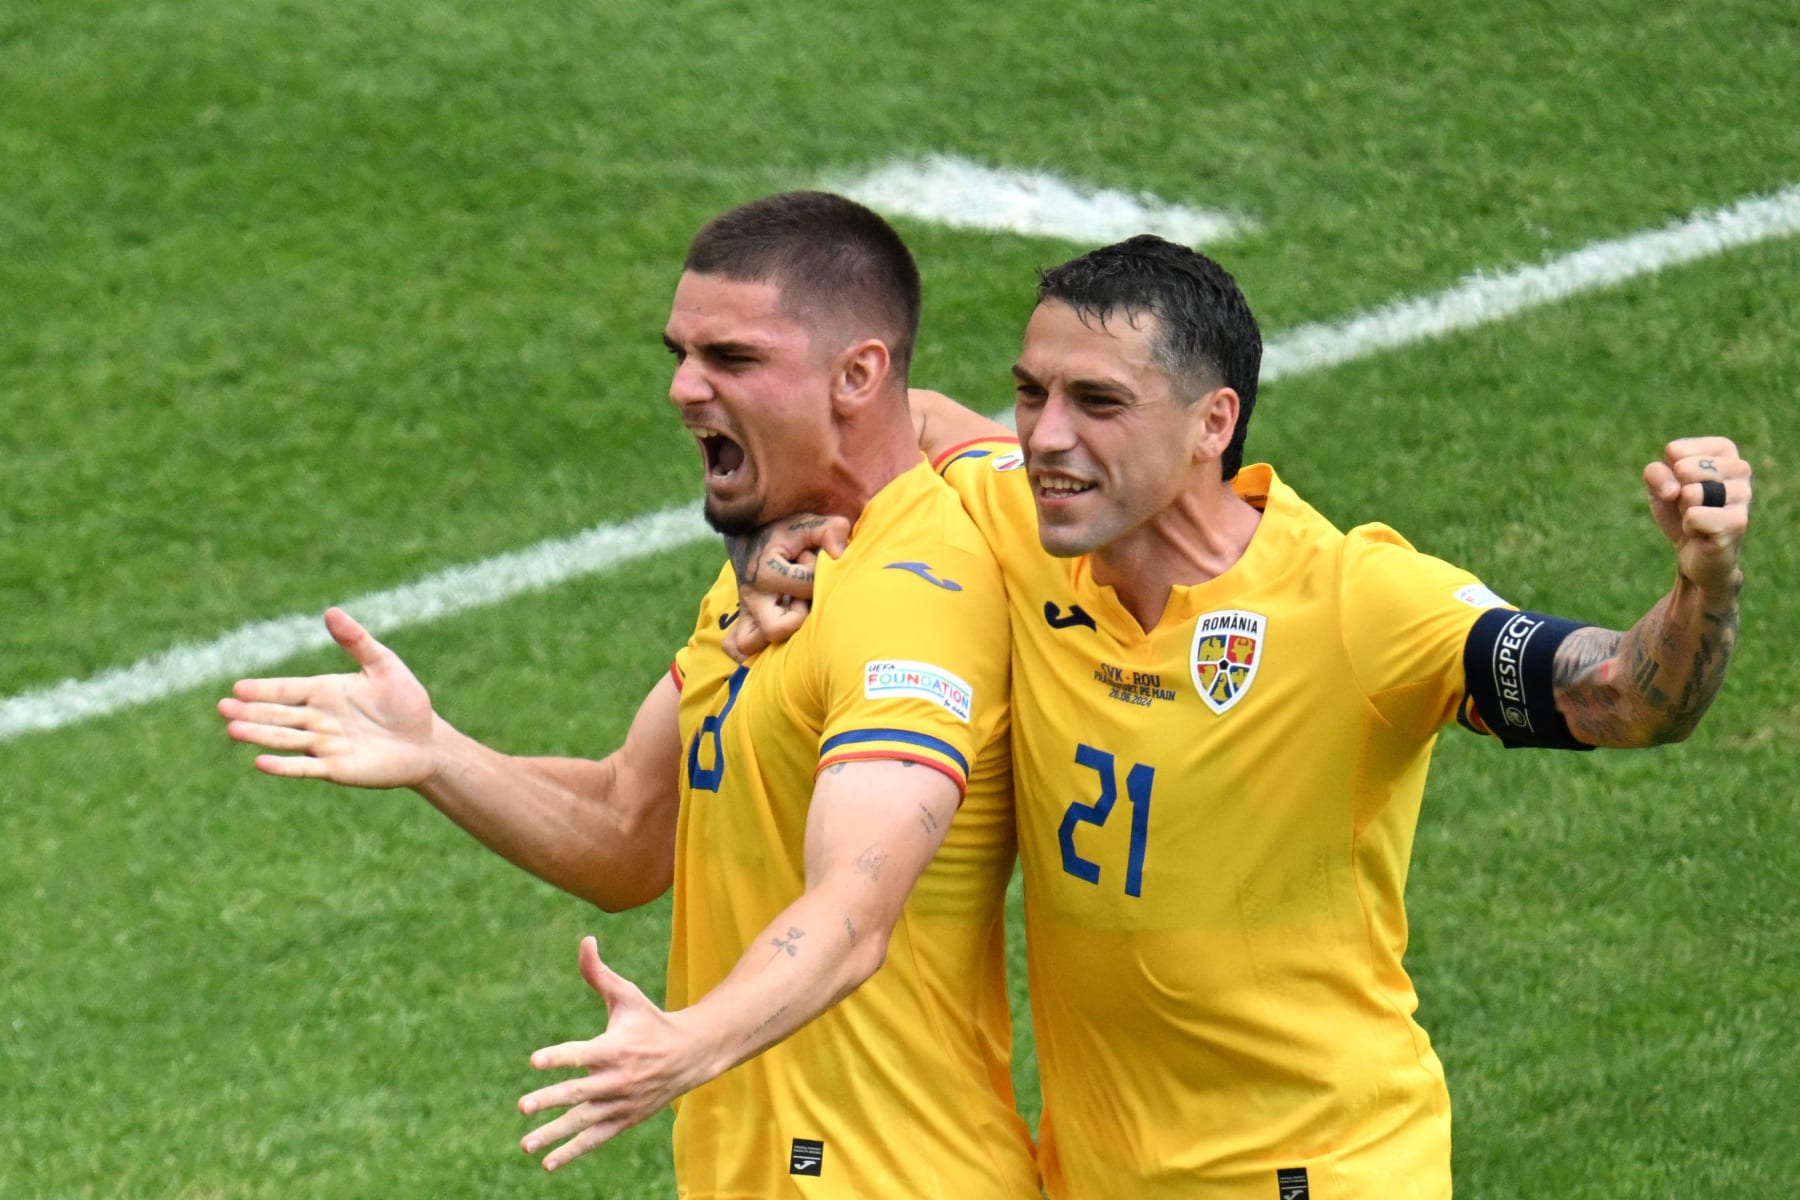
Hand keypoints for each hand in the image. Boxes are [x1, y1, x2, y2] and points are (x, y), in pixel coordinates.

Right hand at [217, 607, 436, 787]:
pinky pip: (305, 767)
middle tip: (222, 708)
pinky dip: (284, 766)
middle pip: (278, 714)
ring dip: (259, 735)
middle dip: (251, 711)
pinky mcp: (335, 769)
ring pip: (285, 739)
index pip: (287, 689)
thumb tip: (331, 612)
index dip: (264, 689)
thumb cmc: (406, 701)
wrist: (426, 741)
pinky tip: (260, 762)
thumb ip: (357, 641)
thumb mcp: (384, 666)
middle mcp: (318, 718)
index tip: (238, 687)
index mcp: (325, 691)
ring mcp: (324, 745)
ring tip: (232, 729)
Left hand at [518, 937, 708, 1170]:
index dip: (558, 1056)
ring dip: (554, 1134)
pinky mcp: (624, 1119)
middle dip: (550, 1099)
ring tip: (525, 1144)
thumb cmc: (651, 1021)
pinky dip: (573, 1151)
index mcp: (614, 1047)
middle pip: (578, 1092)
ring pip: (583, 1122)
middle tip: (522, 1106)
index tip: (534, 1060)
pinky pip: (595, 1138)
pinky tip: (548, 1163)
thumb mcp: (628, 996)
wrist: (691, 1056)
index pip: (582, 1053)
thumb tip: (585, 940)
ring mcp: (620, 1103)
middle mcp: (617, 1078)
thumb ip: (599, 974)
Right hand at [723, 513, 849, 657]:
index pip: (807, 588)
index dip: (822, 575)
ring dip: (775, 638)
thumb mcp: (805, 524)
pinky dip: (753, 650)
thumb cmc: (784, 531)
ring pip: (748, 645)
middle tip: (804, 600)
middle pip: (776, 628)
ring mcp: (744, 611)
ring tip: (791, 617)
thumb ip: (828, 530)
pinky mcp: (742, 620)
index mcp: (766, 572)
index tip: (816, 562)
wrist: (751, 532)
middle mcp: (751, 596)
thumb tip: (840, 552)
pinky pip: (735, 647)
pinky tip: (776, 640)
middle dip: (799, 616)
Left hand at [1643, 438, 1751, 592]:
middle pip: (1683, 469)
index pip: (1675, 450)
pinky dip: (1689, 527)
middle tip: (1690, 506)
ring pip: (1690, 492)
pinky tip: (1703, 533)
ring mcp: (1743, 494)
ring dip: (1684, 510)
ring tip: (1697, 518)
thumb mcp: (1658, 486)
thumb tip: (1675, 491)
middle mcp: (1740, 467)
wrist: (1694, 553)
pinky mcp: (1739, 521)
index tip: (1681, 488)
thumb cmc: (1679, 512)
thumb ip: (1656, 473)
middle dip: (1676, 492)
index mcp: (1723, 450)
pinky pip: (1694, 516)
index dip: (1667, 475)